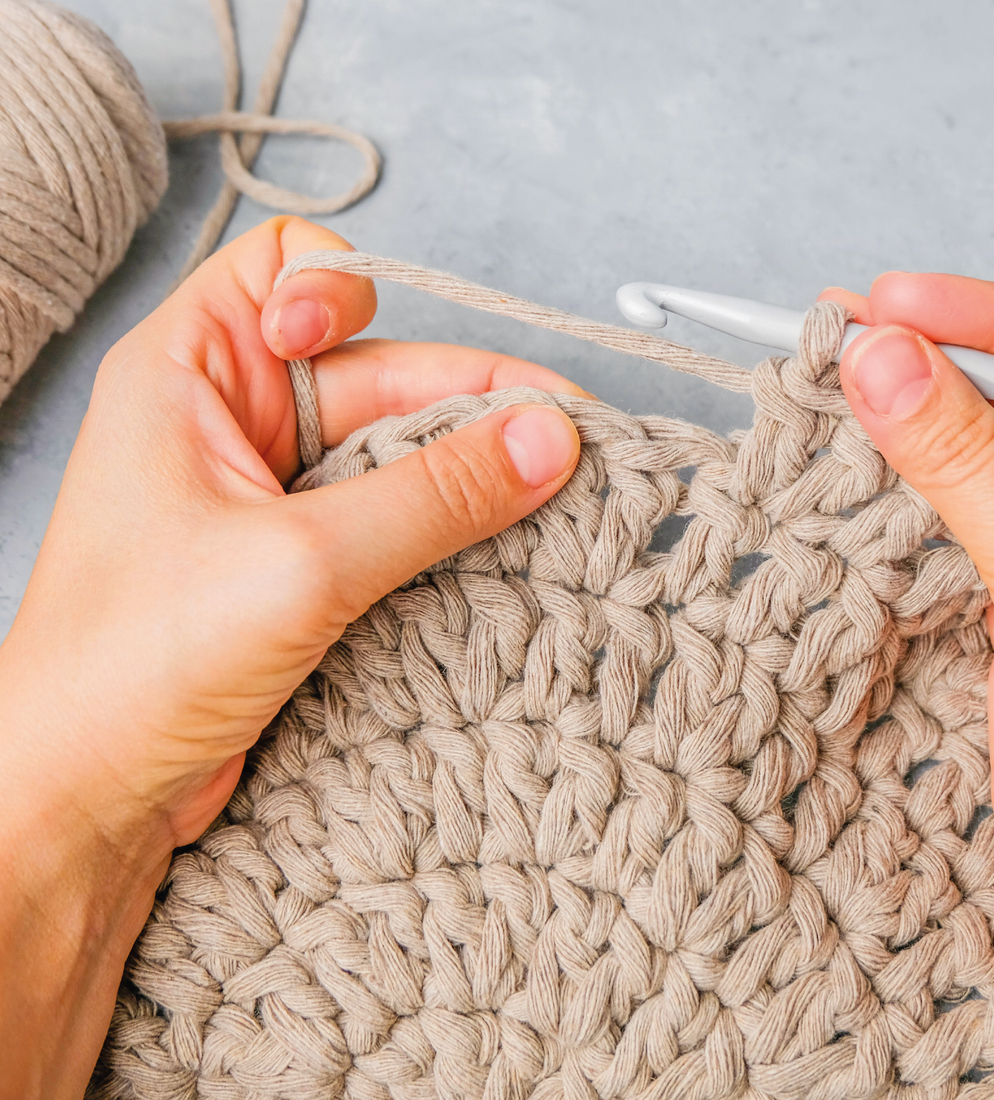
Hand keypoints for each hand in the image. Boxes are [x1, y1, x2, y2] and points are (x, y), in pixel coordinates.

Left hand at [0, 216, 581, 1098]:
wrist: (88, 798)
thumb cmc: (132, 667)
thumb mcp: (303, 564)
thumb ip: (434, 496)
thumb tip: (544, 440)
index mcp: (191, 372)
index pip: (287, 268)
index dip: (344, 290)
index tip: (379, 348)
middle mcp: (233, 420)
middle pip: (378, 370)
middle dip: (467, 400)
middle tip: (561, 441)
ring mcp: (271, 494)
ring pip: (396, 449)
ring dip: (468, 472)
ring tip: (550, 496)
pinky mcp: (302, 559)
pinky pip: (392, 517)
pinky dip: (445, 528)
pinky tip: (500, 547)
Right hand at [821, 273, 993, 1028]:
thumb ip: (970, 467)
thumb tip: (888, 365)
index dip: (992, 319)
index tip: (895, 299)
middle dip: (936, 366)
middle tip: (843, 339)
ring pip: (978, 464)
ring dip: (908, 434)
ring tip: (831, 398)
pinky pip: (950, 526)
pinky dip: (897, 503)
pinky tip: (853, 480)